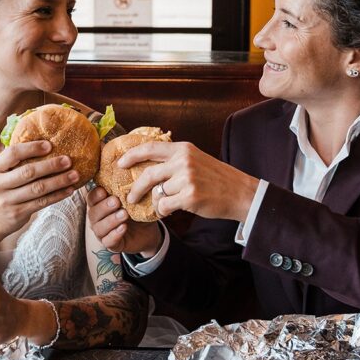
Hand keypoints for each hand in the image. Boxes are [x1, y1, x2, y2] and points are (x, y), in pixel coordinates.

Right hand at [0, 141, 78, 240]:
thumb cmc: (1, 192)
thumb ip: (14, 162)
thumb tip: (42, 142)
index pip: (12, 153)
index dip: (31, 148)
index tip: (49, 145)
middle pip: (28, 172)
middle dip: (50, 165)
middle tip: (68, 160)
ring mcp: (7, 200)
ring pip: (38, 188)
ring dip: (58, 181)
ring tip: (75, 175)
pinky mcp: (18, 213)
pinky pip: (41, 202)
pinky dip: (57, 195)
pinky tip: (69, 190)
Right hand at [86, 186, 161, 255]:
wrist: (147, 232)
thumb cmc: (136, 210)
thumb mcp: (133, 197)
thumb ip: (127, 188)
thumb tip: (129, 170)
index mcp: (99, 203)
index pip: (91, 198)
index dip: (96, 195)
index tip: (103, 190)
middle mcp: (97, 218)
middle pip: (93, 213)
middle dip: (104, 207)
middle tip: (116, 201)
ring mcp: (102, 232)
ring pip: (99, 228)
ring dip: (111, 220)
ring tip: (124, 214)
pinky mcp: (110, 244)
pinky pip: (108, 241)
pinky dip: (115, 235)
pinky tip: (123, 228)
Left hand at [118, 141, 258, 221]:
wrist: (240, 193)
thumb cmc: (217, 179)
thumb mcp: (197, 159)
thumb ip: (175, 160)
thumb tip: (148, 166)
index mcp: (184, 149)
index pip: (150, 148)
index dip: (131, 155)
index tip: (120, 163)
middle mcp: (184, 161)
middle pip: (148, 174)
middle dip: (135, 188)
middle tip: (129, 197)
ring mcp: (187, 179)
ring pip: (157, 192)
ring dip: (155, 202)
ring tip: (160, 206)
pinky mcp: (190, 196)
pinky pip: (164, 205)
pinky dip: (163, 211)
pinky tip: (170, 211)